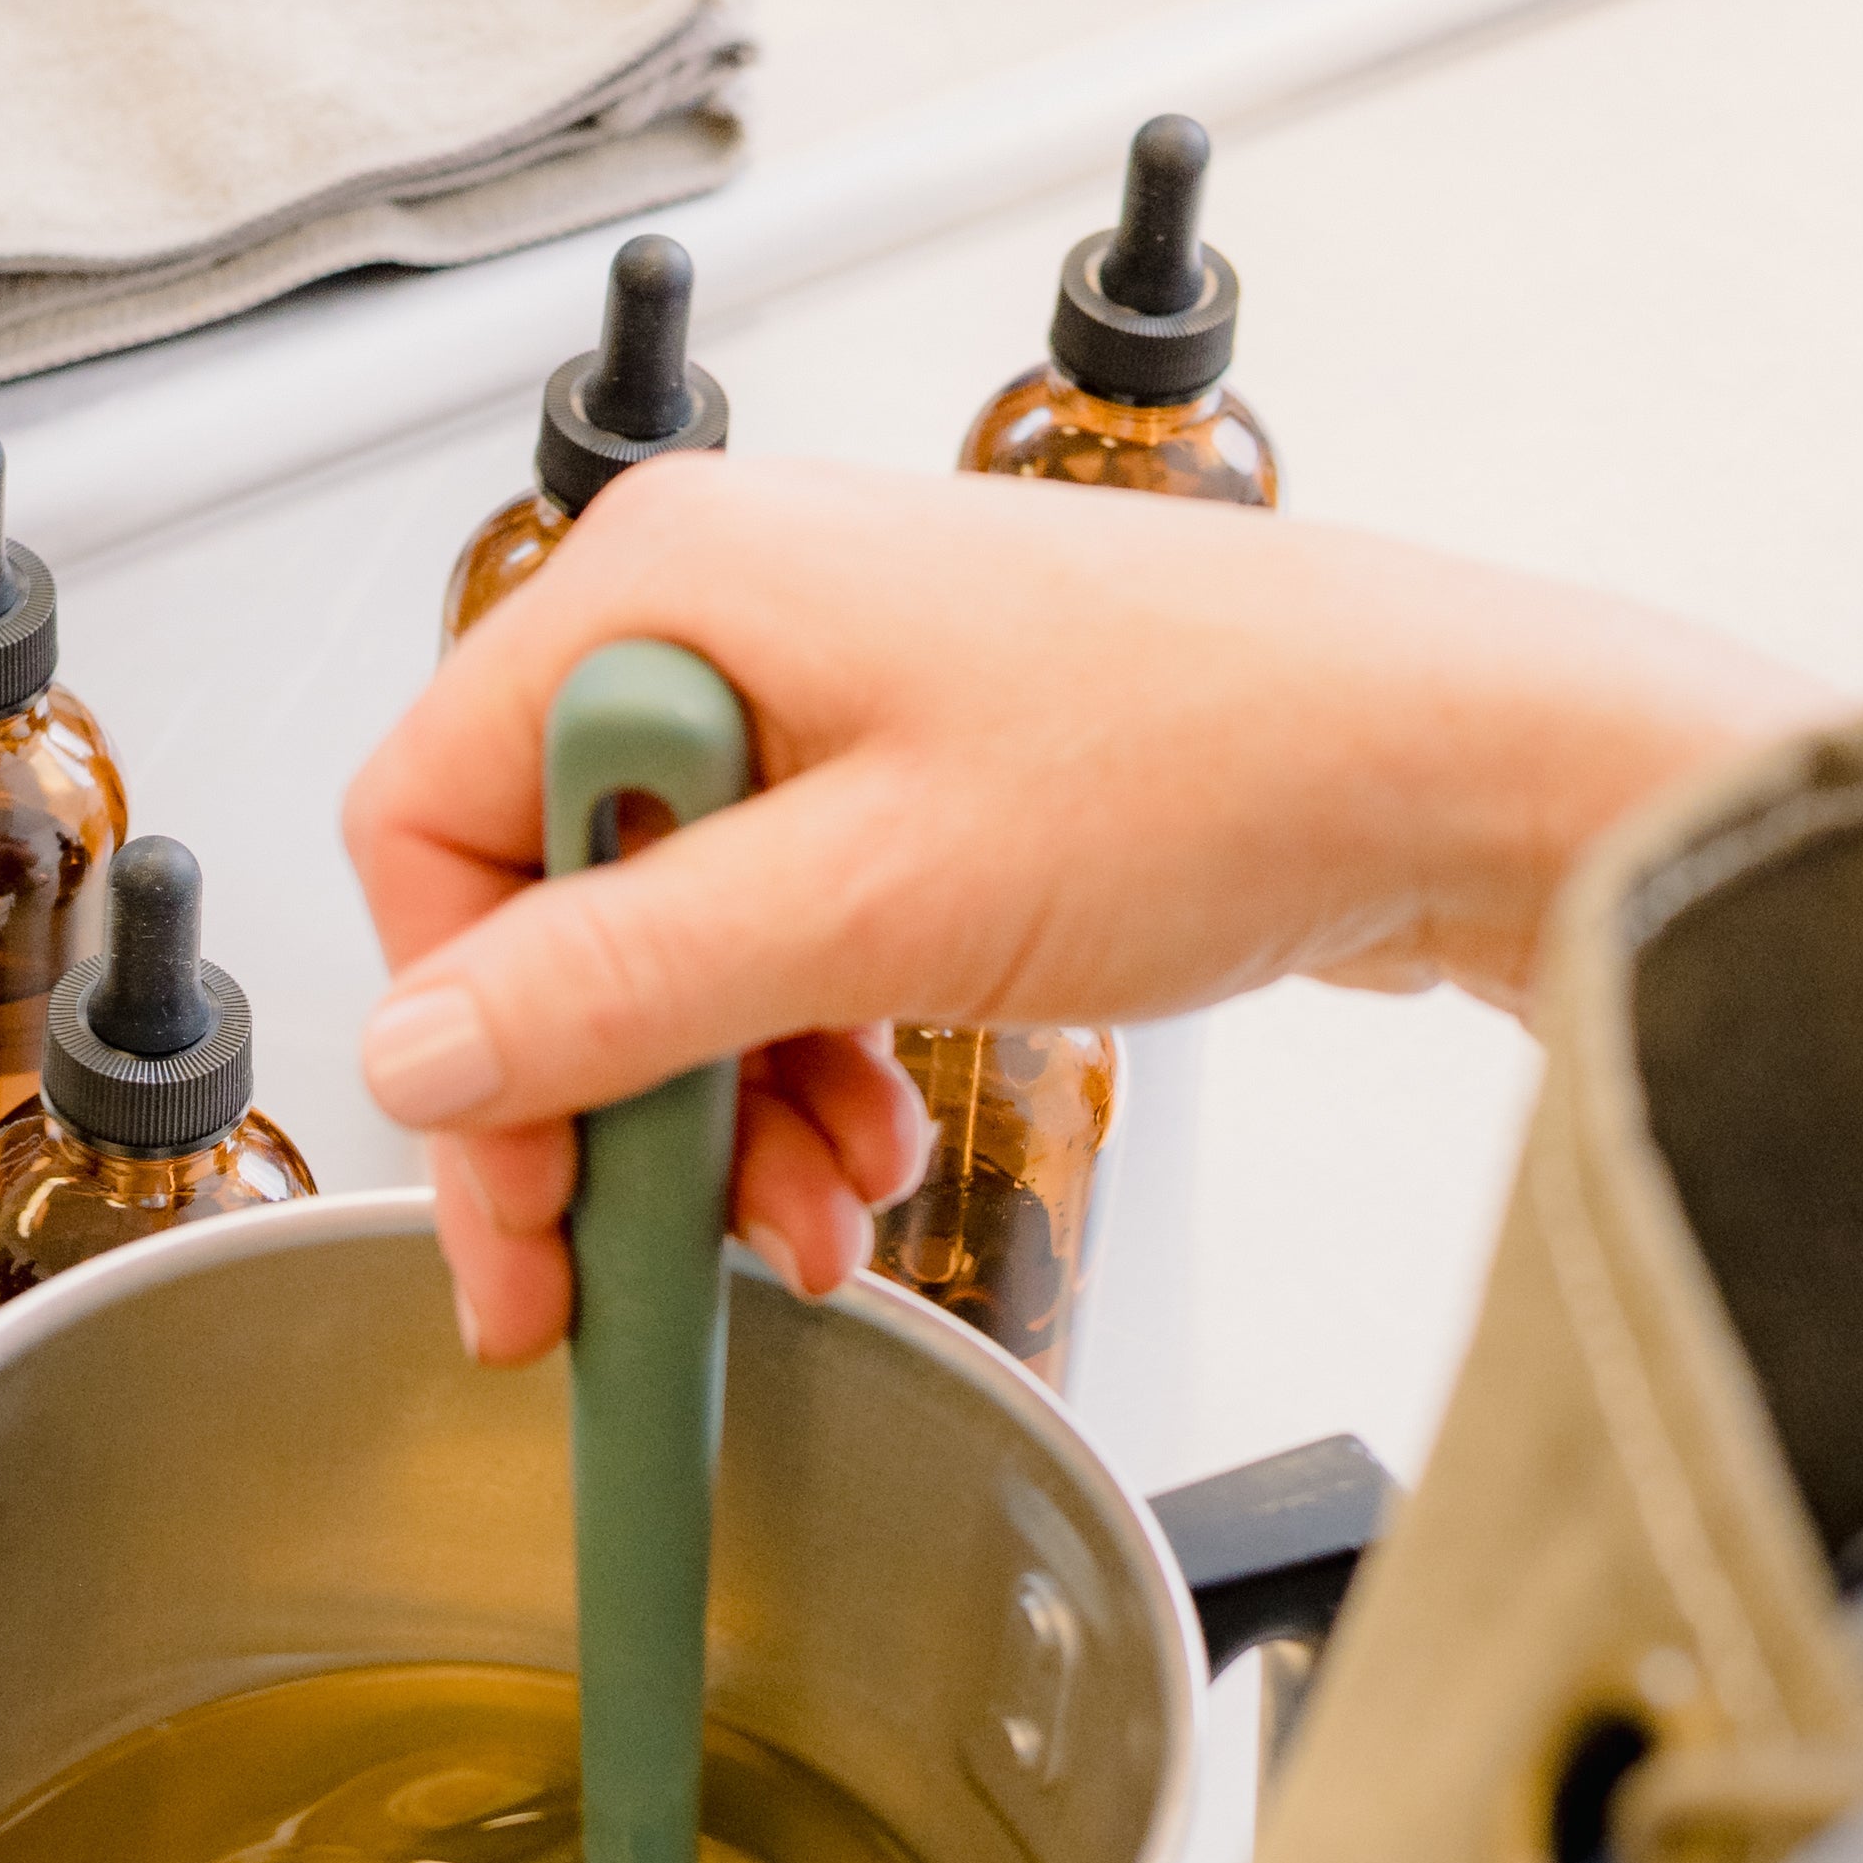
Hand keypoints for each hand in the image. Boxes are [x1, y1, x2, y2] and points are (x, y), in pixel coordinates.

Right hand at [343, 453, 1834, 1358]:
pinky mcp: (892, 781)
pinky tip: (866, 1153)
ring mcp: (810, 702)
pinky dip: (798, 1074)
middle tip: (629, 1269)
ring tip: (812, 1219)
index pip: (429, 826)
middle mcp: (718, 626)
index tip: (523, 1202)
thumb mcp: (867, 902)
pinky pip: (770, 951)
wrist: (1449, 764)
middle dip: (601, 1109)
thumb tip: (414, 1056)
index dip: (455, 1040)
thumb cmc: (1221, 757)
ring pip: (658, 954)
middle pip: (538, 908)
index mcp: (667, 592)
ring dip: (715, 1118)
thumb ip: (613, 984)